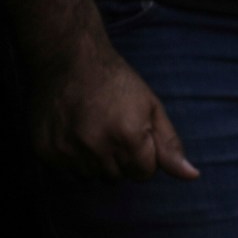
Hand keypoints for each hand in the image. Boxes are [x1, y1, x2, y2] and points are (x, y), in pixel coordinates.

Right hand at [29, 48, 199, 182]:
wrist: (68, 60)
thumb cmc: (118, 82)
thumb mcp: (152, 108)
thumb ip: (170, 146)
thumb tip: (192, 176)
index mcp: (128, 136)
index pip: (144, 174)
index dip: (143, 156)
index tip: (135, 134)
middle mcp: (97, 147)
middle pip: (119, 177)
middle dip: (121, 160)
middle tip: (112, 129)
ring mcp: (68, 150)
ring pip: (92, 177)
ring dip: (96, 162)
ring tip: (92, 131)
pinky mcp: (45, 151)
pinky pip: (66, 173)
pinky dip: (72, 160)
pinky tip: (74, 135)